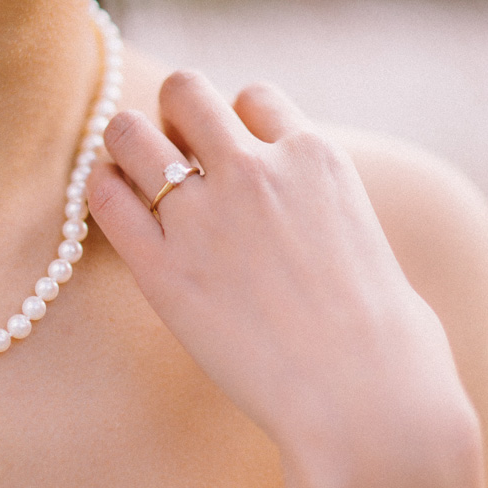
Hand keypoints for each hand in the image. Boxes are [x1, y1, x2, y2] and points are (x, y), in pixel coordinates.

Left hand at [87, 71, 473, 471]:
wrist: (365, 397)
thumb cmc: (385, 339)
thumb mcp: (364, 240)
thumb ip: (322, 207)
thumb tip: (307, 215)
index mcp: (314, 157)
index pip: (253, 97)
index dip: (235, 120)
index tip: (230, 152)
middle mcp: (255, 170)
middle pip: (185, 90)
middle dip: (174, 113)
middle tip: (174, 154)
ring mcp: (205, 216)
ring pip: (130, 130)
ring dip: (127, 142)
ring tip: (131, 172)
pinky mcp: (164, 270)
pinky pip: (105, 200)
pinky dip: (102, 190)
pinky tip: (112, 203)